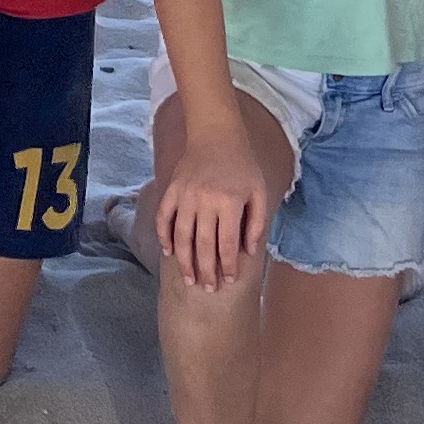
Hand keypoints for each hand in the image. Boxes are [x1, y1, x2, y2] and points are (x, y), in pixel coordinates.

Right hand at [151, 120, 269, 289]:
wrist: (215, 134)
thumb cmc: (242, 165)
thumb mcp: (259, 191)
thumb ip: (257, 222)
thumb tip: (248, 251)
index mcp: (230, 201)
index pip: (228, 243)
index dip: (229, 265)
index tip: (229, 281)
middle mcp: (205, 200)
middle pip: (203, 244)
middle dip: (206, 270)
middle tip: (208, 289)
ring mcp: (185, 195)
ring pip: (181, 236)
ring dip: (184, 261)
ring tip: (188, 279)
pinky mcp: (171, 189)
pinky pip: (164, 218)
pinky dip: (164, 236)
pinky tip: (169, 253)